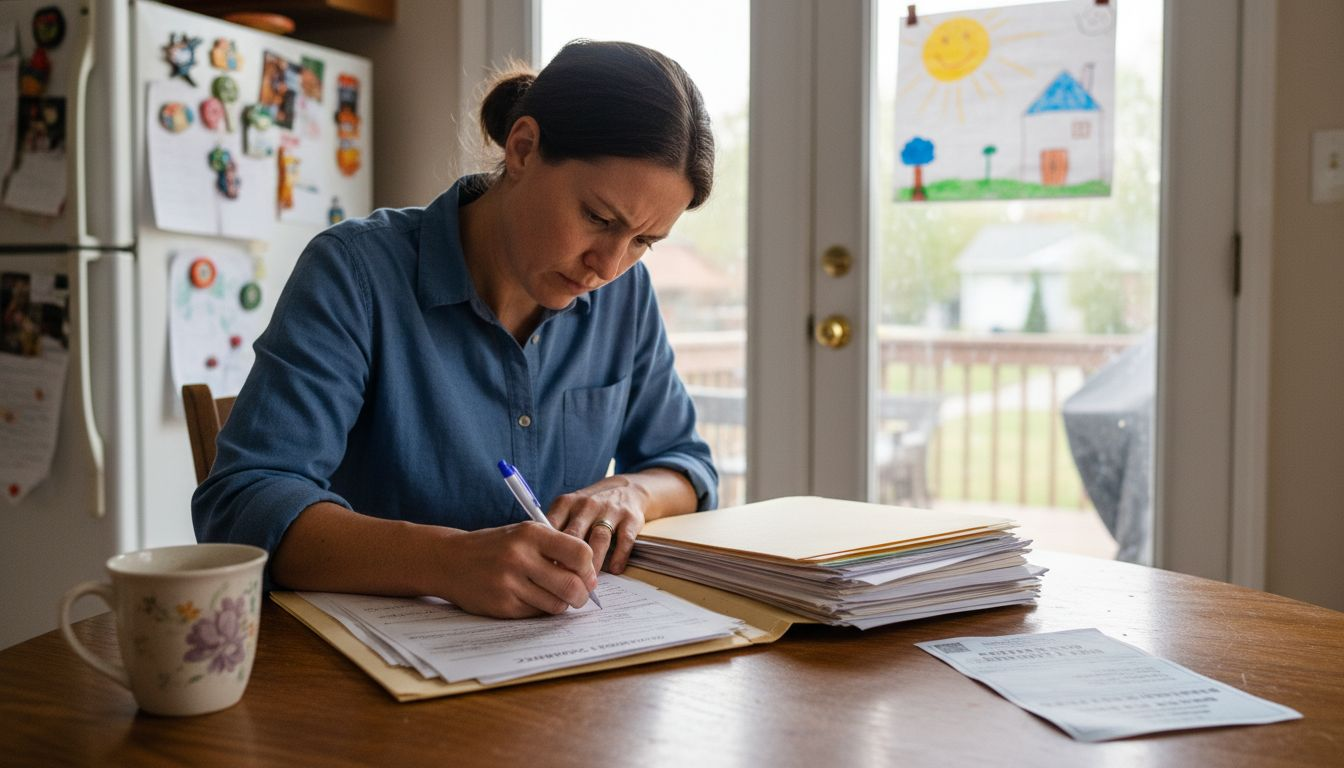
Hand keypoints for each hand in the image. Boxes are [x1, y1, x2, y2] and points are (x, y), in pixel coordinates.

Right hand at [433, 521, 597, 617]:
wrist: (449, 560)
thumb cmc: (495, 546)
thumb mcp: (523, 534)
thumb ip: (555, 549)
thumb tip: (589, 576)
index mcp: (531, 533)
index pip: (579, 553)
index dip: (589, 568)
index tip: (586, 575)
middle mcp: (520, 556)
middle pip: (572, 585)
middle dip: (582, 595)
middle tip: (580, 595)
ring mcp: (509, 583)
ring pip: (556, 604)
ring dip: (561, 604)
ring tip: (552, 595)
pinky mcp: (501, 605)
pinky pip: (536, 614)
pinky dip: (540, 610)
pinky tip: (530, 599)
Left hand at [547, 475, 650, 575]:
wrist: (625, 490)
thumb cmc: (589, 508)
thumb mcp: (568, 510)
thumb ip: (555, 531)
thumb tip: (543, 564)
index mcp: (566, 504)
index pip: (551, 528)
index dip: (547, 553)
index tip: (546, 573)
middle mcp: (587, 505)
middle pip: (574, 536)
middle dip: (570, 563)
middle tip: (567, 585)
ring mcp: (610, 511)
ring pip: (599, 539)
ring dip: (594, 564)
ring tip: (589, 584)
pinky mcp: (630, 518)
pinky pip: (624, 540)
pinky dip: (619, 556)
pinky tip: (614, 570)